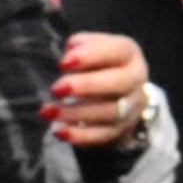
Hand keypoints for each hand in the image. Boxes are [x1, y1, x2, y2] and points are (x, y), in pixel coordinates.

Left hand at [51, 28, 157, 152]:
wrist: (117, 94)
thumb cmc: (95, 65)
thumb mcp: (89, 49)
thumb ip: (79, 46)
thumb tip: (69, 54)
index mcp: (128, 54)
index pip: (118, 51)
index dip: (91, 55)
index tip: (62, 63)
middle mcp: (135, 80)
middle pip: (120, 82)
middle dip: (87, 85)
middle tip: (55, 88)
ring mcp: (131, 106)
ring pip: (110, 111)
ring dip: (76, 113)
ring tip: (47, 111)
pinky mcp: (120, 129)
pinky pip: (104, 135)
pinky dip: (81, 136)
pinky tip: (59, 132)